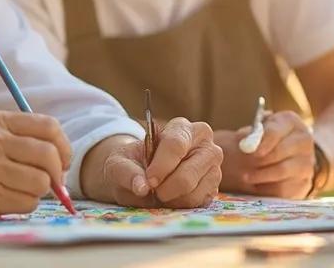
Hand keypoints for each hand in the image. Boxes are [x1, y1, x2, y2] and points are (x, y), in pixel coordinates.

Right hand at [0, 109, 70, 216]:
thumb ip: (24, 140)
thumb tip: (64, 162)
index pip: (48, 126)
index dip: (64, 147)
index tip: (62, 161)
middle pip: (48, 155)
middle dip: (57, 173)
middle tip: (52, 183)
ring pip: (41, 182)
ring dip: (38, 192)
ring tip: (21, 190)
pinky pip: (26, 202)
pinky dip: (24, 205)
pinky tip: (7, 200)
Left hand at [98, 118, 222, 207]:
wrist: (142, 176)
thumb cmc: (133, 164)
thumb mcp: (119, 163)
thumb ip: (126, 172)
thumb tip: (141, 187)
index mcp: (182, 128)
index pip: (176, 144)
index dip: (162, 166)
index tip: (149, 180)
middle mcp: (205, 145)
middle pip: (189, 172)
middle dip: (166, 187)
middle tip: (153, 190)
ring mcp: (213, 168)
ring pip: (193, 191)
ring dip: (171, 198)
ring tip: (160, 192)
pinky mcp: (213, 188)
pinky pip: (197, 203)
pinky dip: (179, 205)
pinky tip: (171, 197)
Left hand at [217, 110, 315, 198]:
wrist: (277, 156)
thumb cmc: (262, 140)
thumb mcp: (255, 132)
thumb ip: (250, 135)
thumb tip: (246, 141)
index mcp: (291, 122)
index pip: (275, 130)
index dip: (261, 141)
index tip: (249, 149)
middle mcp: (304, 140)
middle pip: (281, 151)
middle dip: (260, 160)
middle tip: (244, 166)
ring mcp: (307, 162)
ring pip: (283, 171)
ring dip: (261, 175)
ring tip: (247, 177)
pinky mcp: (304, 182)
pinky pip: (286, 188)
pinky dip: (269, 189)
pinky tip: (258, 186)